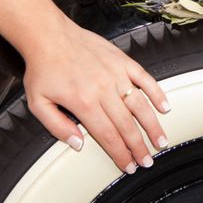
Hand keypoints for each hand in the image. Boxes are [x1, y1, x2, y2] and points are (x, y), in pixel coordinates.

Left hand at [23, 18, 169, 173]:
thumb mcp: (38, 103)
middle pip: (126, 125)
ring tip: (161, 141)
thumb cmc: (43, 69)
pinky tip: (165, 107)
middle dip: (139, 147)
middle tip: (148, 161)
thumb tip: (78, 144)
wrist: (49, 36)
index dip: (121, 154)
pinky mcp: (123, 62)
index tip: (130, 166)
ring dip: (152, 126)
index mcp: (83, 103)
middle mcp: (103, 90)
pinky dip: (157, 93)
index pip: (107, 136)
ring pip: (140, 105)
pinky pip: (145, 79)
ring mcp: (116, 74)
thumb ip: (57, 127)